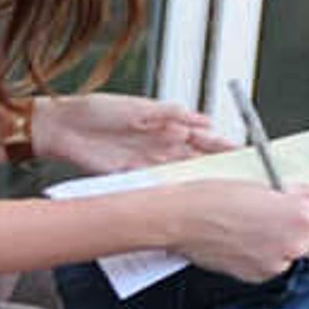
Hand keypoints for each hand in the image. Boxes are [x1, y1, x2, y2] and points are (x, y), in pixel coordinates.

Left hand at [30, 91, 230, 177]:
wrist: (62, 127)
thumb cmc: (97, 110)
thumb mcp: (138, 106)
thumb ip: (171, 113)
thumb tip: (202, 120)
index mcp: (169, 127)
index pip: (206, 140)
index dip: (226, 148)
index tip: (247, 154)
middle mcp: (163, 147)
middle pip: (200, 162)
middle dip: (220, 171)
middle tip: (242, 181)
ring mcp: (149, 164)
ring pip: (182, 176)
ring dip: (199, 186)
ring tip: (219, 195)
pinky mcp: (132, 177)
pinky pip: (156, 187)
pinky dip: (169, 194)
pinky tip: (184, 202)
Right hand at [150, 176, 308, 283]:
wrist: (174, 220)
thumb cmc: (207, 197)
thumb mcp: (261, 182)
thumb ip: (301, 190)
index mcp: (299, 216)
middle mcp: (293, 244)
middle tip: (296, 200)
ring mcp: (276, 262)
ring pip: (304, 245)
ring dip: (295, 232)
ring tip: (265, 217)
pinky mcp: (258, 273)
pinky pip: (280, 258)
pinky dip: (274, 247)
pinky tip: (252, 233)